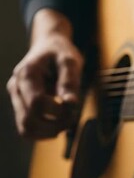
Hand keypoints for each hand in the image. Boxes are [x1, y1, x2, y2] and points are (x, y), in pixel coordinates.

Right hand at [7, 9, 82, 139]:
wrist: (49, 45)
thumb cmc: (61, 52)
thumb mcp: (71, 60)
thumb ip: (70, 81)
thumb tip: (70, 103)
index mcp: (27, 73)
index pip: (37, 103)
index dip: (58, 112)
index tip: (73, 107)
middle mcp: (16, 87)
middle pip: (29, 120)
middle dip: (54, 126)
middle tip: (72, 119)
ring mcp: (16, 97)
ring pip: (26, 129)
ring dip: (48, 133)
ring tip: (66, 123)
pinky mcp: (21, 105)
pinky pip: (27, 128)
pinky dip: (43, 132)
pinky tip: (58, 124)